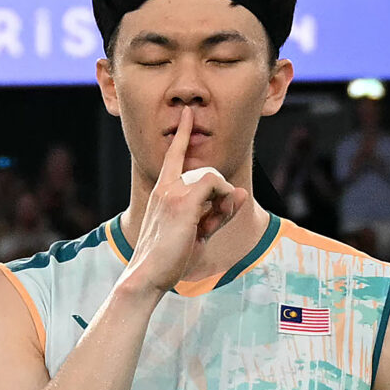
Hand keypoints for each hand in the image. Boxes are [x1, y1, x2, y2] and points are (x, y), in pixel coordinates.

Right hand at [121, 106, 247, 294]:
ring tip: (209, 227)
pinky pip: (216, 184)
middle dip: (220, 197)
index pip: (173, 155)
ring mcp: (172, 192)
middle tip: (212, 224)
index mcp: (161, 192)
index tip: (188, 114)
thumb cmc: (167, 259)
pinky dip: (224, 200)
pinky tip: (213, 220)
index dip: (183, 134)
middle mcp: (165, 187)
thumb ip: (218, 212)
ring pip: (214, 178)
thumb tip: (242, 192)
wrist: (146, 275)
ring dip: (223, 202)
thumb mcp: (195, 233)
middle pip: (208, 173)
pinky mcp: (183, 201)